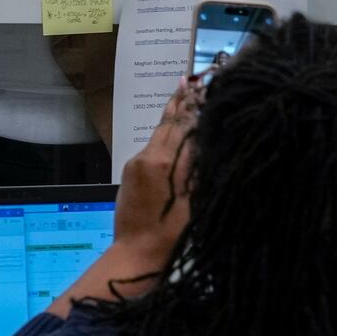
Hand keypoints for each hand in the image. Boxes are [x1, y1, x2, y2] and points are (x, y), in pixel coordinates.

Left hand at [114, 79, 200, 265]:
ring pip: (158, 132)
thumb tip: (205, 139)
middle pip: (168, 123)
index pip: (183, 125)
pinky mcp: (131, 172)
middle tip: (191, 78)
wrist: (134, 256)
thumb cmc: (170, 237)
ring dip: (172, 114)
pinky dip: (164, 133)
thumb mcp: (192, 203)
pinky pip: (151, 146)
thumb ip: (197, 169)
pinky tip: (172, 127)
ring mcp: (135, 163)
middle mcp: (146, 156)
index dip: (195, 105)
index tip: (204, 85)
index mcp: (163, 163)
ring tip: (182, 91)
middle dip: (181, 102)